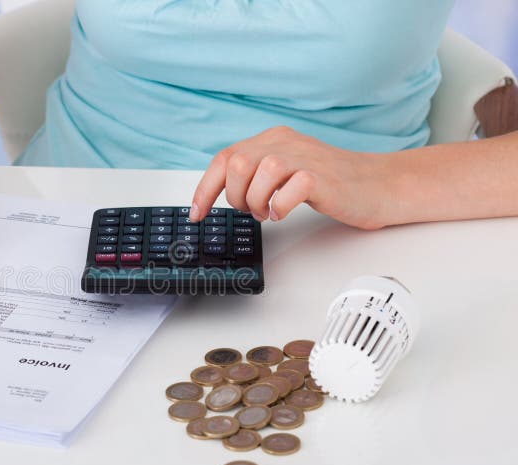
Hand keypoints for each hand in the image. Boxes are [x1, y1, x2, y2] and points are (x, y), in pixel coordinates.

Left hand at [189, 126, 389, 229]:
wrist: (378, 185)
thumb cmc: (331, 183)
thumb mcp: (286, 172)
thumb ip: (256, 175)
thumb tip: (221, 194)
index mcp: (272, 140)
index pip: (224, 158)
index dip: (205, 188)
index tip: (197, 213)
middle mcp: (285, 143)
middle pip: (236, 164)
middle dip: (235, 196)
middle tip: (253, 210)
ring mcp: (304, 158)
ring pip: (258, 173)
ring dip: (257, 202)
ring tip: (270, 211)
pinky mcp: (322, 177)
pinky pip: (289, 189)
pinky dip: (281, 206)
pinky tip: (285, 212)